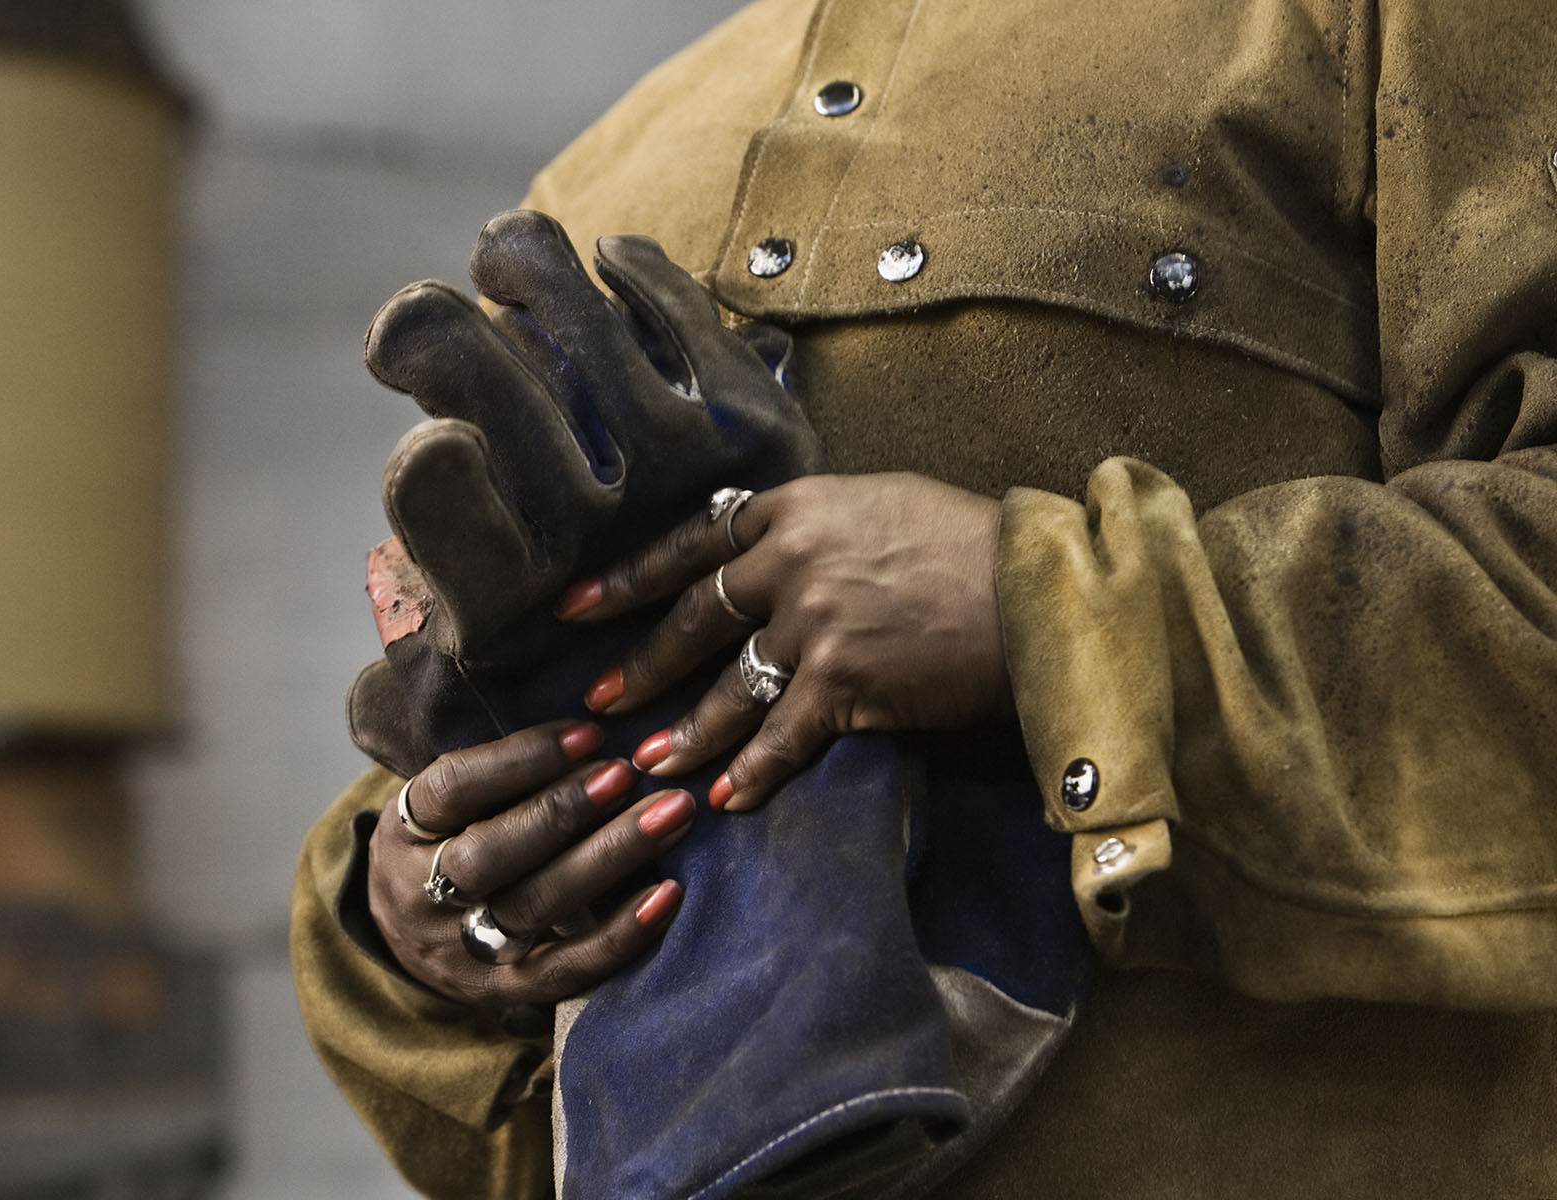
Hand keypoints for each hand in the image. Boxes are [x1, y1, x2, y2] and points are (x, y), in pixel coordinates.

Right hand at [368, 720, 692, 1006]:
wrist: (405, 937)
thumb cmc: (445, 842)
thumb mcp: (441, 802)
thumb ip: (496, 772)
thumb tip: (592, 734)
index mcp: (402, 831)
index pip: (452, 789)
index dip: (519, 759)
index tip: (588, 734)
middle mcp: (420, 895)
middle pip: (489, 855)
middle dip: (562, 811)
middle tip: (626, 775)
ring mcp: (458, 950)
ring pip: (532, 907)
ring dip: (607, 859)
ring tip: (667, 817)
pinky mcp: (501, 992)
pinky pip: (563, 971)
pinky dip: (619, 935)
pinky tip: (667, 895)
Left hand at [556, 473, 1010, 810]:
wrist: (1040, 591)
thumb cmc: (973, 542)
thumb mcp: (883, 502)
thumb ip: (817, 525)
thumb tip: (774, 546)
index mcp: (796, 508)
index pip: (691, 544)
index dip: (627, 580)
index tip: (574, 608)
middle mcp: (791, 561)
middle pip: (694, 619)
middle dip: (641, 666)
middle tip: (599, 701)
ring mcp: (814, 623)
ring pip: (726, 688)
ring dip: (684, 733)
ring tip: (649, 765)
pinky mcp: (844, 681)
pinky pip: (781, 736)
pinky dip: (753, 772)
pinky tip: (728, 799)